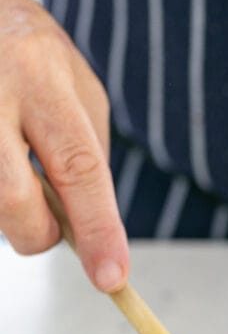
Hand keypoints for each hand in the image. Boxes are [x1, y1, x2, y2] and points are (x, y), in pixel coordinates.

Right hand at [0, 0, 127, 290]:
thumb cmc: (27, 56)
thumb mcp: (75, 89)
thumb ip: (87, 156)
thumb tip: (93, 229)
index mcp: (39, 76)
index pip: (78, 167)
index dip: (98, 229)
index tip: (111, 278)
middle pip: (14, 200)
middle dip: (36, 234)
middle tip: (45, 229)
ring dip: (8, 211)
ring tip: (14, 167)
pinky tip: (4, 164)